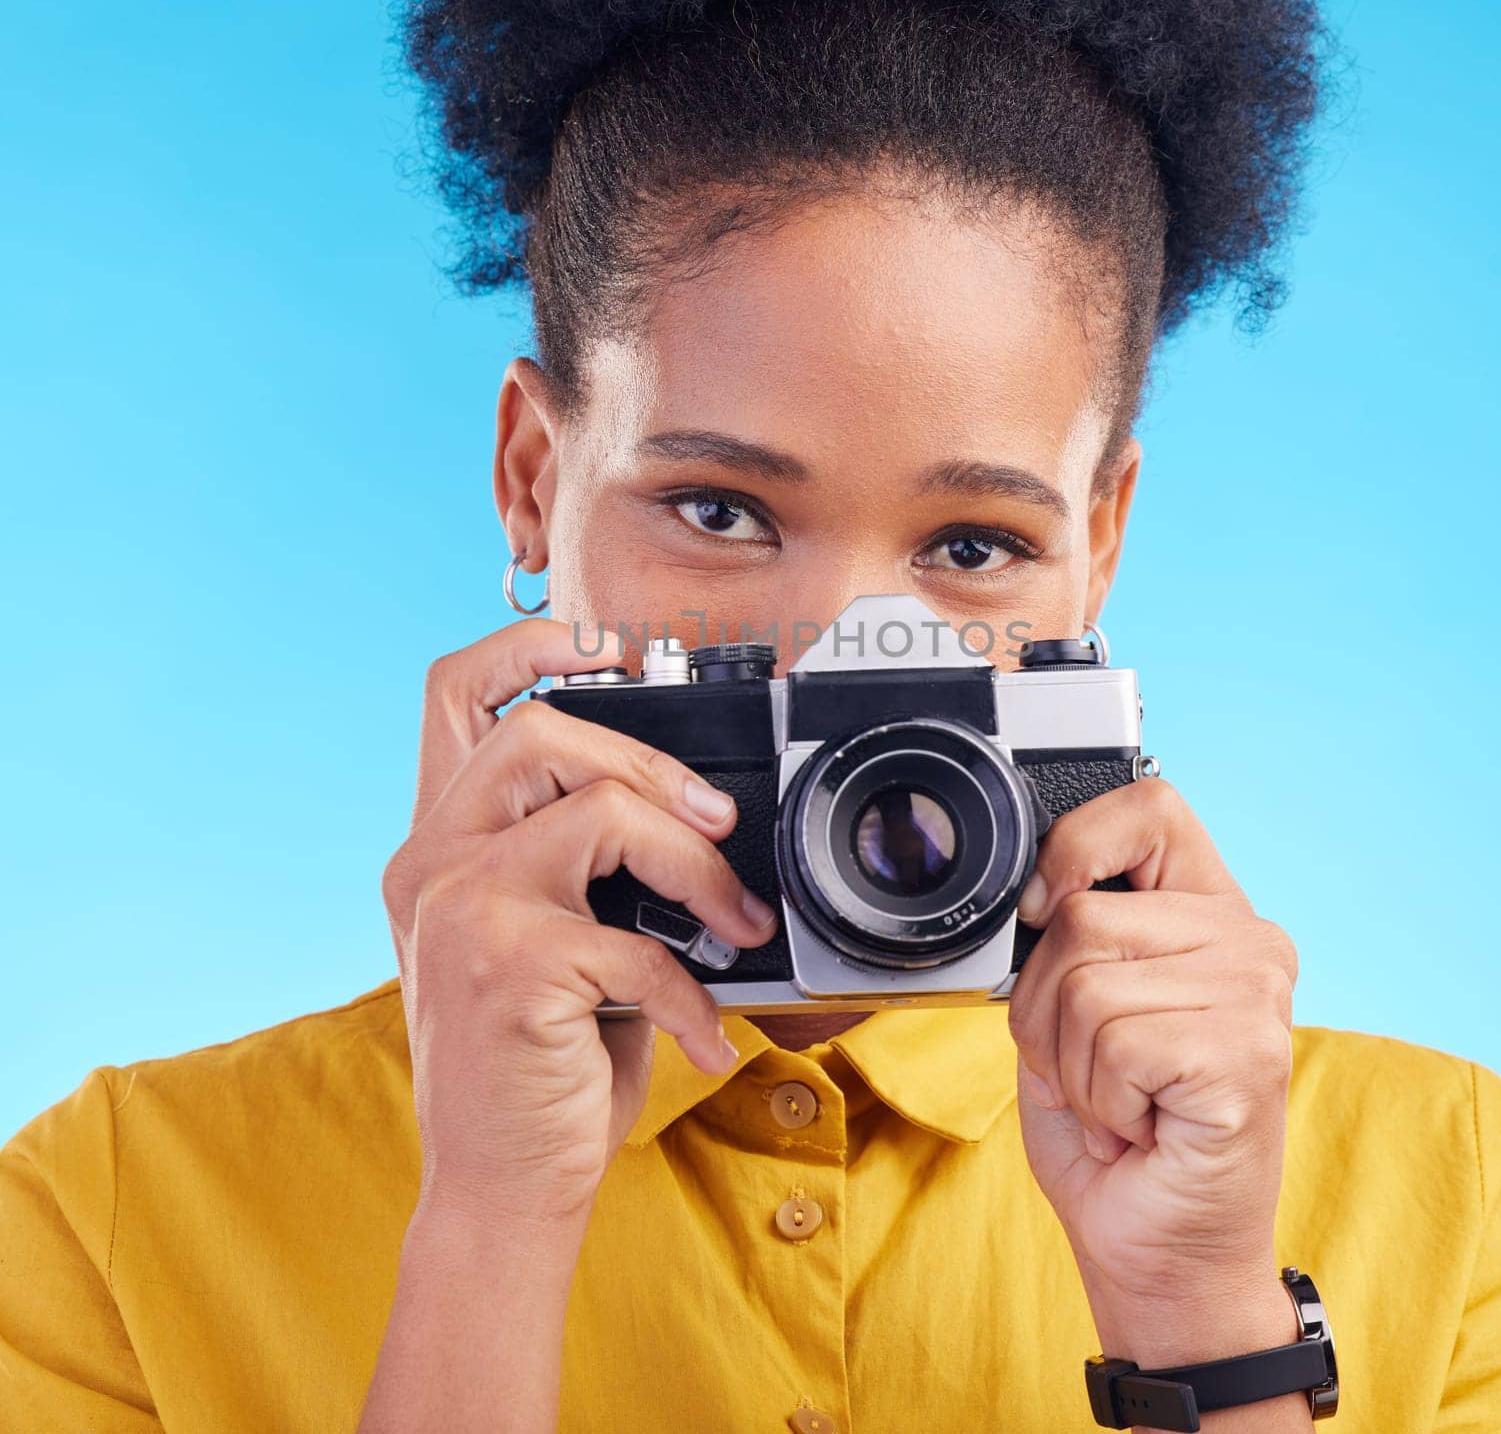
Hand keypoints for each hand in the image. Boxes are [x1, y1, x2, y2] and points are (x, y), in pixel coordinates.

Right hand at [381, 616, 779, 1228]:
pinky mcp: (506, 967)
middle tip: (712, 824)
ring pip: (602, 811)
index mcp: (437, 844)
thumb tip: (694, 810)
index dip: (529, 645)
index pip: (454, 693)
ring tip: (736, 923)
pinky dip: (694, 995)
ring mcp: (461, 909)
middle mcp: (431, 862)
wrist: (496, 1189)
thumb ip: (579, 862)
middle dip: (651, 761)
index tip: (610, 650)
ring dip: (696, 865)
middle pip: (540, 728)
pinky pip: (639, 944)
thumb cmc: (536, 1060)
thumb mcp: (545, 939)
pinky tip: (705, 1035)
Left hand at [1007, 775, 1300, 1360]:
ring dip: (1068, 1062)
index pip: (1147, 806)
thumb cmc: (1113, 1129)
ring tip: (1115, 1101)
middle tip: (1087, 1066)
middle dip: (1044, 1004)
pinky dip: (1098, 1098)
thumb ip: (1067, 932)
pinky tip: (1140, 1126)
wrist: (1156, 1250)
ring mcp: (1256, 995)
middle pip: (1082, 911)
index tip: (1045, 912)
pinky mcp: (1245, 1055)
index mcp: (1208, 910)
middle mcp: (1248, 940)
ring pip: (1084, 980)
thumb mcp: (1069, 1005)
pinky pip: (1111, 1041)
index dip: (1074, 847)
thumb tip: (1037, 885)